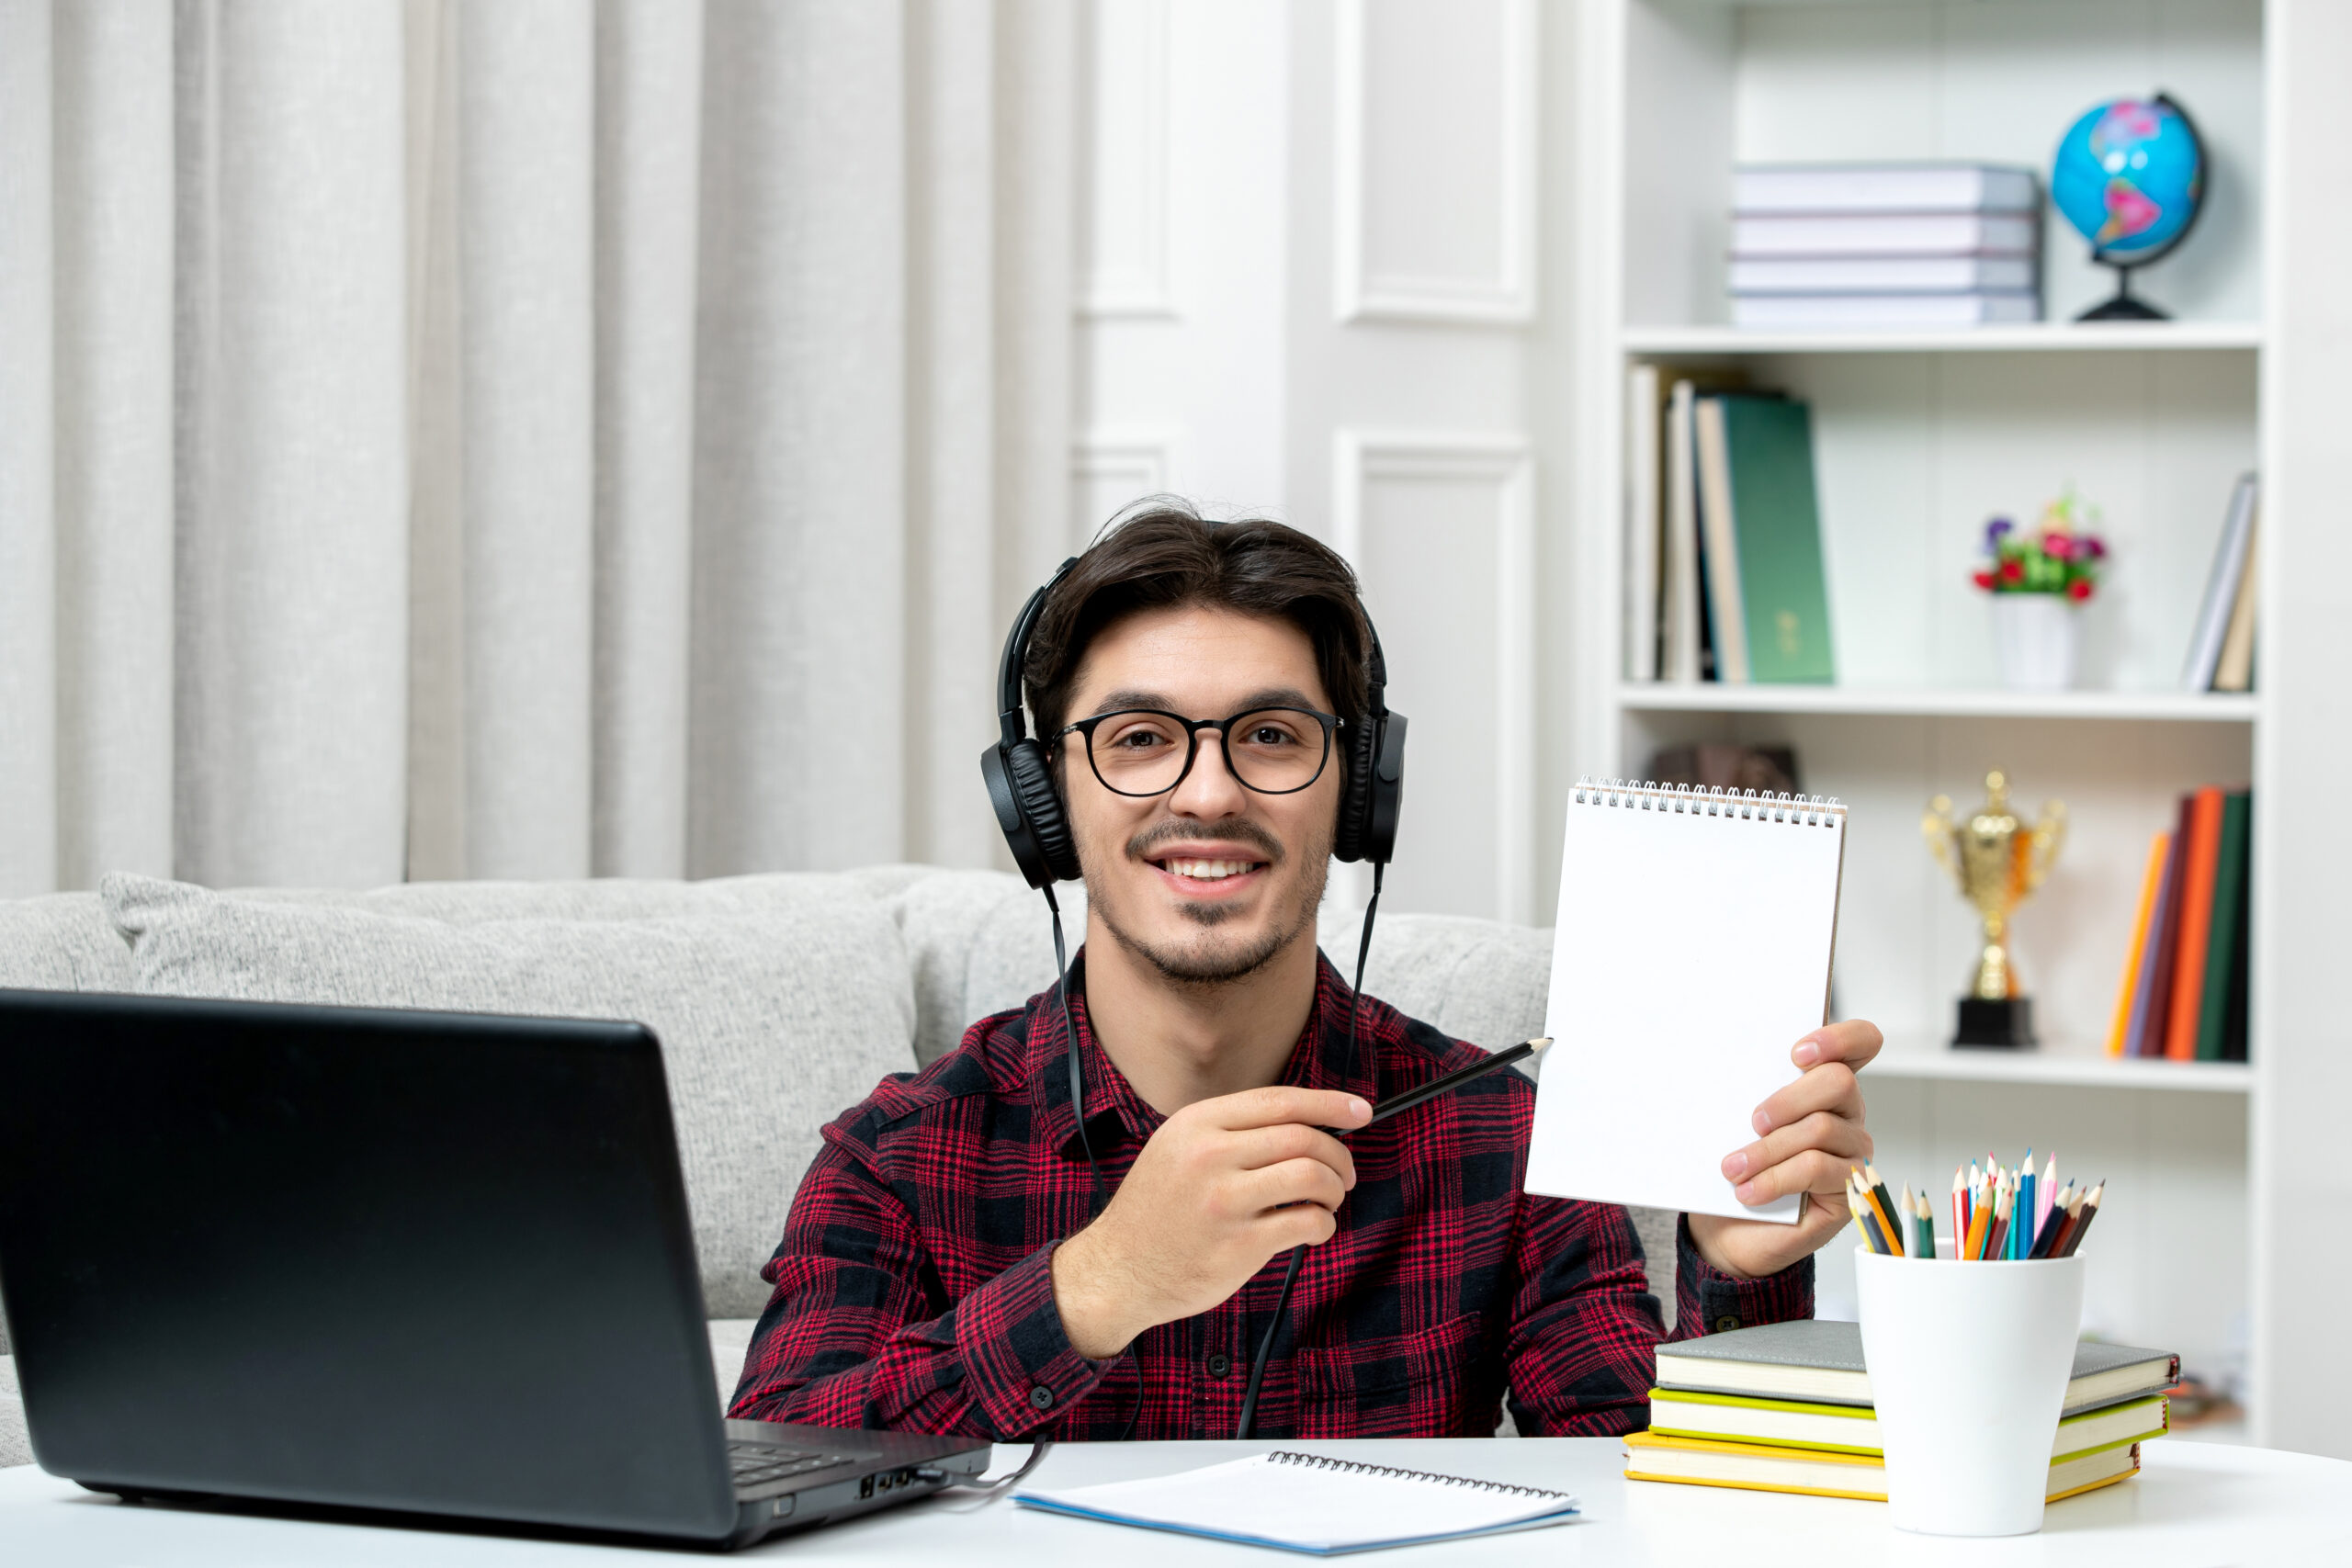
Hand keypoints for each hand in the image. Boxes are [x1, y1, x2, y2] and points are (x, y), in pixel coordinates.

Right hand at [1050, 1086, 1370, 1358]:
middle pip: (1304, 1137)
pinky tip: (1314, 1229)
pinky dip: (1324, 1224)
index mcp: (1197, 1124)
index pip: (1280, 1101)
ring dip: (1334, 1188)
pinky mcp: (1240, 1244)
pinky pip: (1307, 1222)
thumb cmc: (1158, 1210)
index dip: (1329, 1103)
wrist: (1118, 1270)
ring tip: (1328, 1201)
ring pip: (1311, 1176)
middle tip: (1345, 1173)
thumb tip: (1306, 1121)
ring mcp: (1225, 1200)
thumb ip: (1231, 1131)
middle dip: (1339, 1154)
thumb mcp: (1178, 1148)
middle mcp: (1210, 1155)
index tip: (1360, 1110)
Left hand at [1687, 1019, 1881, 1280]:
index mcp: (1824, 1084)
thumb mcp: (1737, 1121)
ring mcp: (1853, 1151)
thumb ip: (1749, 1090)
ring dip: (1767, 1150)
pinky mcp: (1849, 1189)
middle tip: (1753, 1122)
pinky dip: (1774, 1179)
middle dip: (1788, 1099)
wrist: (1730, 1226)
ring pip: (1819, 1129)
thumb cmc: (1738, 1164)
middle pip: (1838, 1081)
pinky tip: (1748, 1191)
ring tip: (1733, 1168)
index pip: (1860, 1042)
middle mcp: (1847, 1113)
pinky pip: (1815, 1169)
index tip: (1797, 1053)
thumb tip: (1725, 1064)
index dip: (1839, 1038)